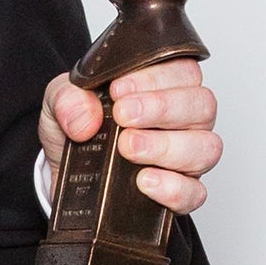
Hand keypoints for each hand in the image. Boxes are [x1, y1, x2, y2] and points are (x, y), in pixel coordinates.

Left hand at [40, 58, 220, 214]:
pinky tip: (144, 181)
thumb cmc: (74, 129)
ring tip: (128, 147)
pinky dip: (173, 187)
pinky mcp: (180, 193)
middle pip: (203, 105)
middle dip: (162, 108)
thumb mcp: (60, 103)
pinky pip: (195, 193)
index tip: (118, 90)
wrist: (60, 173)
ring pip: (206, 148)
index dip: (156, 78)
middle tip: (124, 116)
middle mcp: (183, 121)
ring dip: (166, 146)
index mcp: (162, 88)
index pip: (184, 71)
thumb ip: (67, 98)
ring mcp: (186, 158)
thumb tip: (86, 118)